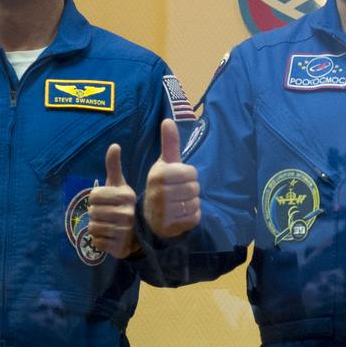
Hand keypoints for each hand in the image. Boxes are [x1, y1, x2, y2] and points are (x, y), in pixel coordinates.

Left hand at [87, 144, 139, 257]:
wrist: (138, 234)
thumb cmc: (124, 206)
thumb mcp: (120, 186)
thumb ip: (114, 166)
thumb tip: (114, 145)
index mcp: (127, 196)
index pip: (94, 196)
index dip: (95, 199)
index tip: (107, 202)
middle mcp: (128, 214)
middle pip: (92, 212)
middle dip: (96, 214)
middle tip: (108, 216)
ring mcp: (124, 232)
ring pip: (92, 227)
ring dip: (97, 227)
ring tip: (109, 226)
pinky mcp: (119, 247)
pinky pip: (96, 242)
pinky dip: (99, 241)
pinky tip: (110, 237)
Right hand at [144, 119, 200, 238]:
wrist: (150, 217)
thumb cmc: (160, 186)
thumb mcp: (163, 164)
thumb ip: (169, 143)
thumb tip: (168, 120)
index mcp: (158, 176)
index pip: (191, 172)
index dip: (187, 176)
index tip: (176, 180)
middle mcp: (160, 194)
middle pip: (195, 187)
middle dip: (189, 190)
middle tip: (177, 194)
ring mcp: (166, 212)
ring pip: (196, 202)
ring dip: (191, 203)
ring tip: (178, 203)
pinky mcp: (173, 226)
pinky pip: (195, 217)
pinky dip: (192, 216)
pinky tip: (180, 215)